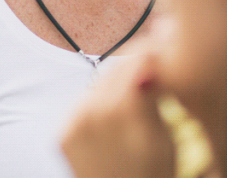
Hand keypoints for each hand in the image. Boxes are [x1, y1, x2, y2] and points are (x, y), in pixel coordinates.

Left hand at [60, 53, 175, 177]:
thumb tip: (148, 62)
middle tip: (144, 82)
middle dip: (131, 71)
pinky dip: (95, 108)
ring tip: (127, 109)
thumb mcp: (165, 139)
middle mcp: (96, 112)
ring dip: (112, 88)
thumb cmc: (152, 173)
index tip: (157, 61)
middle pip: (115, 69)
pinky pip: (82, 105)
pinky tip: (108, 125)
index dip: (151, 60)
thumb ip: (154, 97)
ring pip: (98, 85)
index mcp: (128, 110)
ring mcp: (74, 123)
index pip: (138, 61)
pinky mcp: (61, 133)